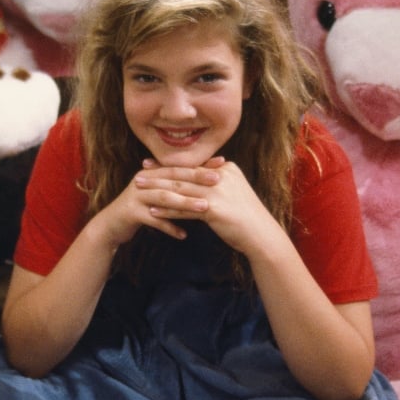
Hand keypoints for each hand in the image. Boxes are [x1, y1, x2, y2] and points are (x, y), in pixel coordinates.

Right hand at [93, 159, 221, 245]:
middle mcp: (143, 180)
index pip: (179, 166)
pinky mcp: (131, 213)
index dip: (199, 165)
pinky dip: (169, 227)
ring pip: (164, 198)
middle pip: (173, 178)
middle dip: (196, 179)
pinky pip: (154, 221)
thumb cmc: (141, 208)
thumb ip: (174, 185)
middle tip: (218, 180)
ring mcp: (136, 196)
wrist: (111, 224)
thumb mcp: (156, 193)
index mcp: (152, 173)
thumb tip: (203, 177)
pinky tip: (183, 235)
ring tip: (205, 208)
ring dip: (185, 203)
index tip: (222, 164)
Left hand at [142, 157, 279, 254]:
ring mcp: (217, 192)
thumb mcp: (233, 191)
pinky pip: (184, 209)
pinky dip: (167, 210)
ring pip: (181, 189)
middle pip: (183, 174)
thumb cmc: (247, 216)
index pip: (191, 165)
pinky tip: (152, 211)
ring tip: (139, 191)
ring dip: (157, 190)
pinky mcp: (214, 209)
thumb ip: (217, 181)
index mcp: (226, 169)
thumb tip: (200, 175)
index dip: (169, 165)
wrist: (261, 235)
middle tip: (138, 174)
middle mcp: (221, 177)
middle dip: (158, 174)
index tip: (150, 163)